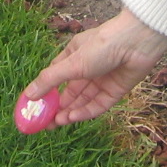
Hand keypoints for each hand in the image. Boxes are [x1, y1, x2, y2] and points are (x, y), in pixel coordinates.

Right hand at [21, 7, 166, 127]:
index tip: (35, 106)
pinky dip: (86, 111)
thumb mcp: (72, 64)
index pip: (56, 76)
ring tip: (56, 123)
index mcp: (74, 54)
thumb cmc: (102, 45)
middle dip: (57, 107)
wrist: (137, 43)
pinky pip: (98, 104)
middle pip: (70, 92)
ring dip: (70, 111)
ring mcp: (102, 79)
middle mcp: (88, 67)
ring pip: (83, 100)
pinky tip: (73, 117)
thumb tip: (29, 95)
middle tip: (45, 123)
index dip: (46, 91)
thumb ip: (50, 80)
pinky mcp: (115, 90)